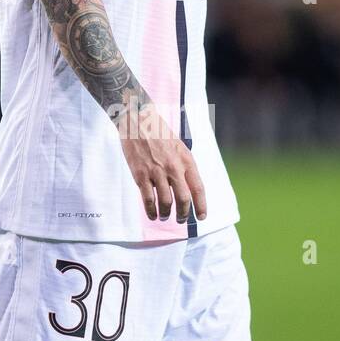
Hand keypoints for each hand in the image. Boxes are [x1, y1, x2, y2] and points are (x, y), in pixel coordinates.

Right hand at [117, 102, 206, 222]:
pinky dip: (151, 211)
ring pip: (166, 202)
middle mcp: (173, 167)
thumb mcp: (178, 146)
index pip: (198, 188)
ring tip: (164, 217)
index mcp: (186, 160)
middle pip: (184, 199)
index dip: (202, 205)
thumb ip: (183, 165)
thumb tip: (186, 187)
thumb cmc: (158, 133)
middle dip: (184, 214)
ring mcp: (156, 172)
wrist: (137, 121)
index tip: (202, 216)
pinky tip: (152, 215)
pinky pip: (148, 199)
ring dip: (166, 214)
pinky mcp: (141, 175)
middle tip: (181, 219)